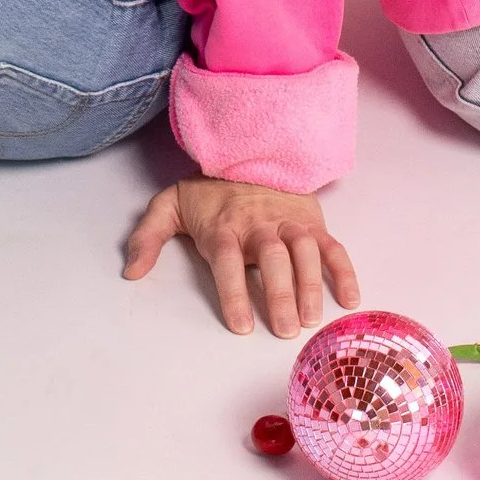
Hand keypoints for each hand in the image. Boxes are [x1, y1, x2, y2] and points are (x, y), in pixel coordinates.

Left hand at [122, 179, 361, 336]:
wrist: (247, 150)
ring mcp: (289, 222)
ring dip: (311, 286)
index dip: (234, 293)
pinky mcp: (312, 222)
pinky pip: (332, 247)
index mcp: (224, 225)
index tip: (240, 326)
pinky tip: (349, 299)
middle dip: (279, 294)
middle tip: (284, 329)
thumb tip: (131, 272)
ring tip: (311, 320)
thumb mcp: (169, 205)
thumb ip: (147, 236)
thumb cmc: (209, 190)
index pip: (228, 260)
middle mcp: (259, 224)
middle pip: (272, 258)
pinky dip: (344, 271)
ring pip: (304, 252)